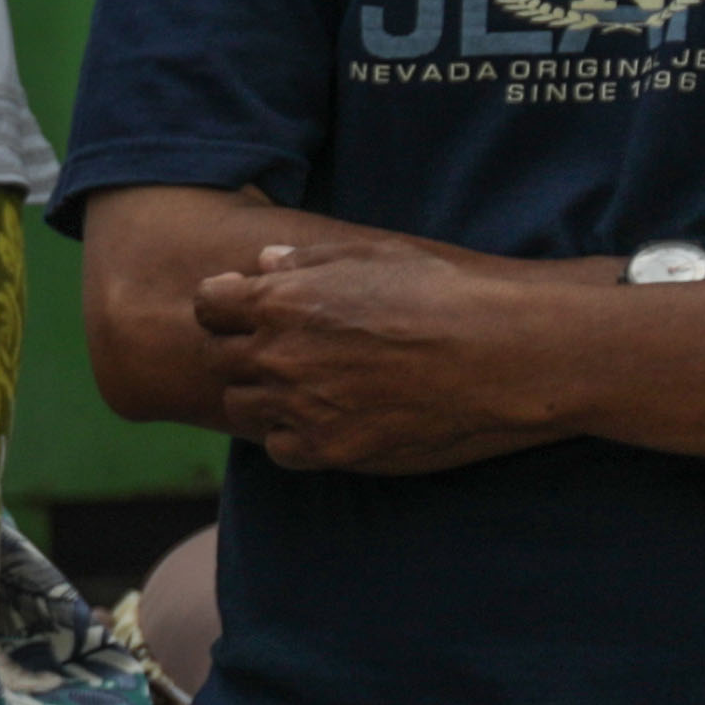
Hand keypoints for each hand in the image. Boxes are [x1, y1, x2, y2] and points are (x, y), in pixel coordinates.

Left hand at [191, 243, 551, 475]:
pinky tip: (324, 418)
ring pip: (242, 406)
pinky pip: (279, 448)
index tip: (245, 308)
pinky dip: (291, 435)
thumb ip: (306, 261)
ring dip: (263, 394)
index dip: (225, 305)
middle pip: (220, 358)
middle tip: (283, 349)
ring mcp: (299, 406)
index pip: (208, 304)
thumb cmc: (441, 291)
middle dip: (242, 350)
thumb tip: (263, 262)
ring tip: (307, 384)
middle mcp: (277, 355)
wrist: (497, 352)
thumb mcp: (371, 256)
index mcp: (279, 301)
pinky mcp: (327, 448)